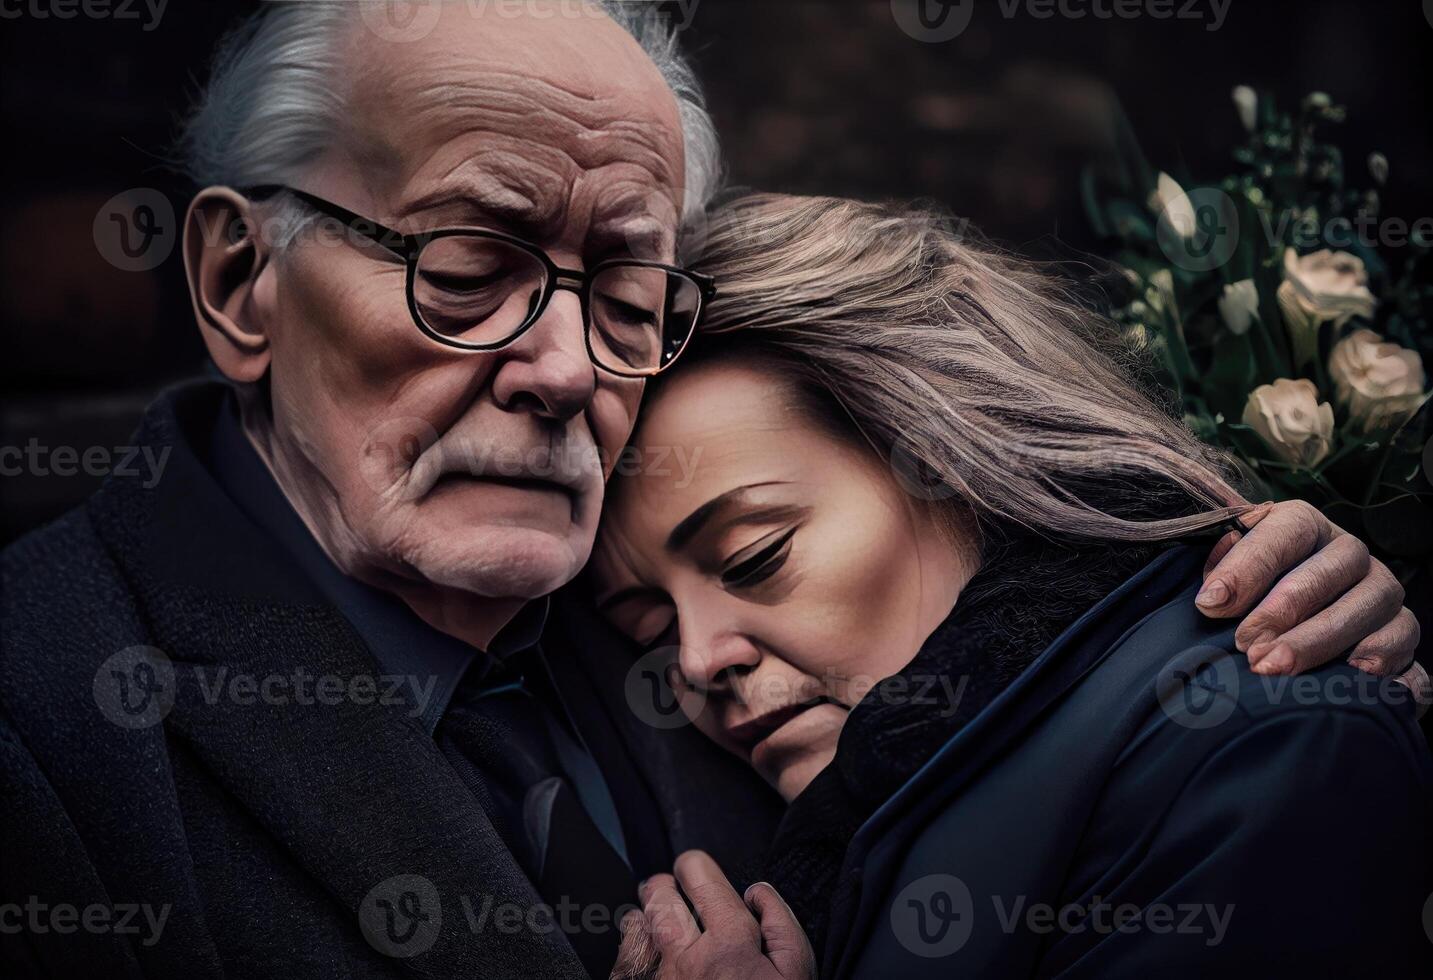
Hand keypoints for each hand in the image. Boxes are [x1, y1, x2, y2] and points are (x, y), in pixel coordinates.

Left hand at [614, 850, 815, 979]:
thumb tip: (757, 892)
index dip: (695, 866)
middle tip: (667, 883)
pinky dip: (630, 949)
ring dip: (643, 915)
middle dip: (663, 885)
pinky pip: (624, 964)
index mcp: (728, 948)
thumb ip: (781, 927)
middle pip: (661, 900)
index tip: (693, 866)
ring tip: (649, 911)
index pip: (704, 883)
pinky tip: (639, 948)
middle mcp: (685, 962)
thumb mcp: (798, 977)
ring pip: (636, 930)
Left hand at [1196, 500, 1426, 709]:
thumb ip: (1221, 578)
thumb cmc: (1254, 595)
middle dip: (1281, 612)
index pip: (1286, 530)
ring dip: (1316, 641)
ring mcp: (1380, 584)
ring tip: (1274, 667)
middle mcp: (1347, 550)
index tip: (1210, 604)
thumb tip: (1212, 600)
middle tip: (1246, 646)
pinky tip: (1341, 672)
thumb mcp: (1229, 576)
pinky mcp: (1403, 622)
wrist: (1304, 627)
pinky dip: (1375, 653)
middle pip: (1325, 572)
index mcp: (1303, 524)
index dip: (1248, 566)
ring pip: (1363, 604)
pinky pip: (1400, 633)